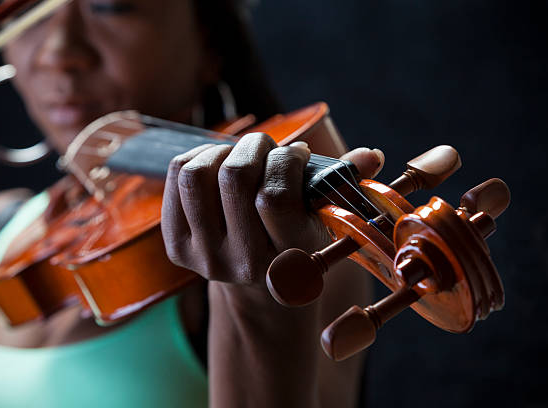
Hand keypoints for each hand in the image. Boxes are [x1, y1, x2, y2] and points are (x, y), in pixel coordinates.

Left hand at [161, 132, 383, 288]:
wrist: (258, 284)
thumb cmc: (296, 240)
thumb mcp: (323, 221)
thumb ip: (342, 185)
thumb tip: (371, 155)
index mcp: (287, 261)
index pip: (274, 198)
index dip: (286, 161)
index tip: (298, 155)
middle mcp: (242, 264)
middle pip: (233, 178)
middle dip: (255, 146)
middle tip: (266, 147)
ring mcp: (204, 258)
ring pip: (197, 174)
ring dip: (222, 151)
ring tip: (240, 156)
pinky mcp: (176, 246)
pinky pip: (176, 177)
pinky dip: (197, 156)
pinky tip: (217, 165)